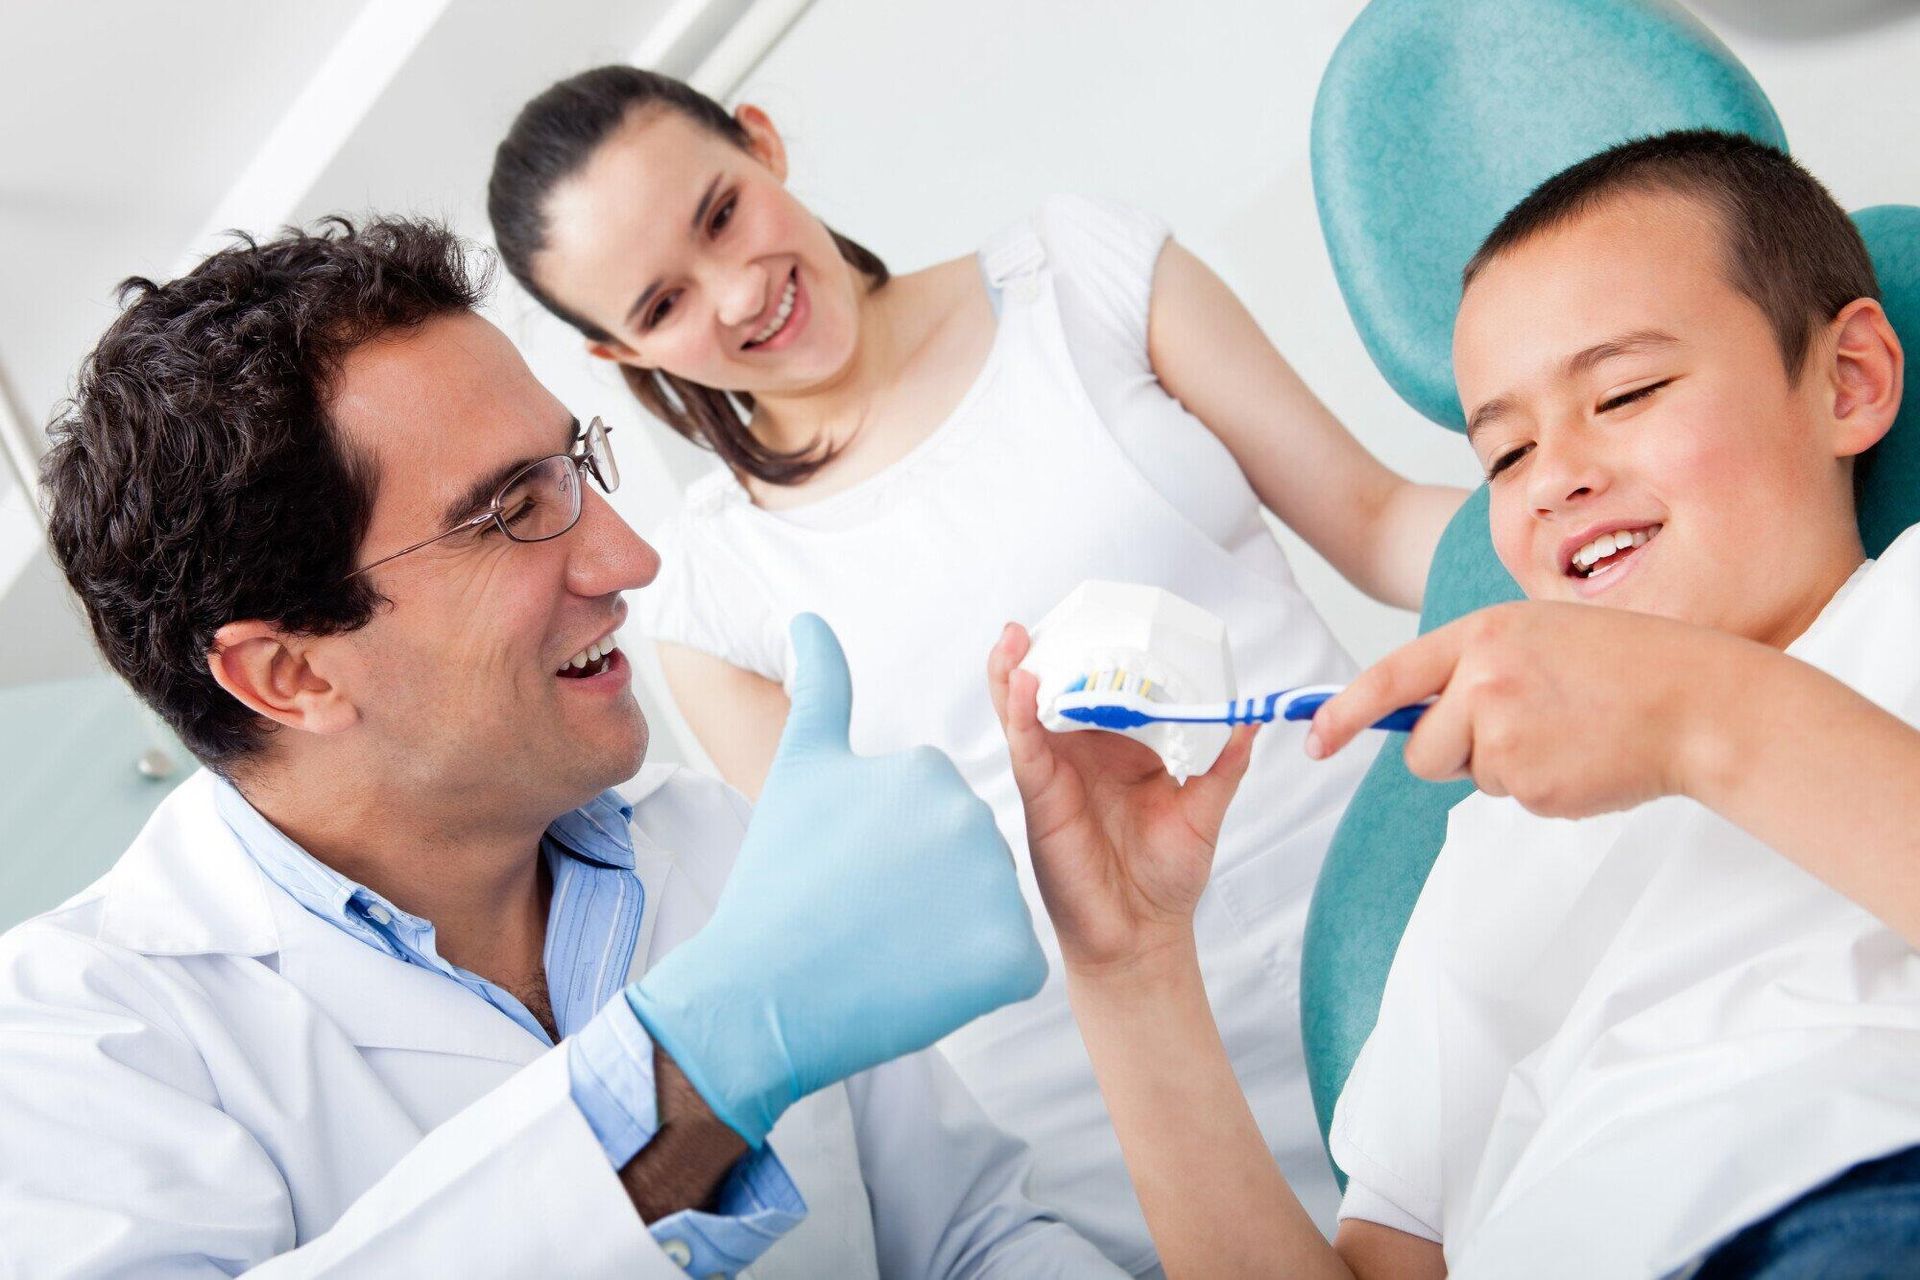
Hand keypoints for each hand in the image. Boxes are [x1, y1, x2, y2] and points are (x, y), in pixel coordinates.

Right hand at [630, 615, 1045, 1147]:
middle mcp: (972, 815)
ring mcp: (994, 886)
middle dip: (931, 897)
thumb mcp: (800, 769)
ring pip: (992, 917)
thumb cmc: (776, 881)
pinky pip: (1011, 970)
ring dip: (951, 941)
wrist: (758, 992)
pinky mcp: (1010, 956)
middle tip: (869, 916)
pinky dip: (974, 986)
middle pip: (973, 865)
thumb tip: (808, 615)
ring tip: (889, 950)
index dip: (898, 860)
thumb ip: (822, 686)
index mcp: (929, 770)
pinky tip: (922, 984)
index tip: (852, 875)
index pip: (940, 820)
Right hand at [987, 622, 1257, 976]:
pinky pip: (1025, 748)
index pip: (1099, 688)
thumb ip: (1224, 764)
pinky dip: (1019, 714)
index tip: (1102, 615)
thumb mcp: (1203, 809)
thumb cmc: (1165, 875)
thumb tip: (1252, 719)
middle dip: (1042, 652)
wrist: (1144, 934)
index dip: (1093, 652)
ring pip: (1023, 712)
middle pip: (1051, 690)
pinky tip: (1022, 684)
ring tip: (1015, 635)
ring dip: (1013, 671)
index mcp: (1115, 748)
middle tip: (1044, 616)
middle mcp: (1079, 754)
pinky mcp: (1040, 798)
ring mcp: (1054, 773)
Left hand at [1309, 601, 1735, 816]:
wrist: (1700, 702)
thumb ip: (1475, 667)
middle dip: (1450, 753)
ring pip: (1467, 776)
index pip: (1389, 677)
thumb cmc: (1625, 665)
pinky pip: (1511, 797)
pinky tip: (1583, 756)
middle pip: (1420, 749)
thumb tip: (1414, 718)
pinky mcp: (1532, 785)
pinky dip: (1541, 786)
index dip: (1342, 713)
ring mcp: (1506, 736)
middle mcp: (1484, 682)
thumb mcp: (1537, 637)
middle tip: (1519, 728)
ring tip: (1564, 732)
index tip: (1313, 741)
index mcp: (1482, 636)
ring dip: (1501, 767)